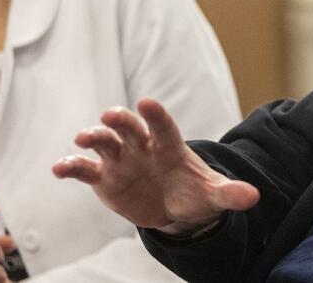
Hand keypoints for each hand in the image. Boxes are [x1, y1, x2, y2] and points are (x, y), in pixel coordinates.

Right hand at [53, 97, 259, 233]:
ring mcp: (121, 160)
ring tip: (81, 140)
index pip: (163, 126)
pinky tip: (58, 168)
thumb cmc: (193, 192)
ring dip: (93, 138)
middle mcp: (142, 146)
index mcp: (169, 145)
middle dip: (120, 121)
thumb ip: (230, 193)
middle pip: (129, 127)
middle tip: (109, 117)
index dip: (156, 115)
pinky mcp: (103, 178)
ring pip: (104, 143)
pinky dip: (71, 166)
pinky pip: (85, 170)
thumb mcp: (212, 194)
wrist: (173, 209)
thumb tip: (254, 196)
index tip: (147, 103)